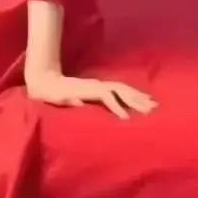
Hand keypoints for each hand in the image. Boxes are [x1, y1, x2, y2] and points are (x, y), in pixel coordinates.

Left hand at [25, 70, 157, 119]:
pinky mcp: (98, 88)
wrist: (44, 79)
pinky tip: (141, 99)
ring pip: (123, 89)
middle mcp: (96, 85)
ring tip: (153, 104)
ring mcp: (98, 85)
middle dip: (136, 100)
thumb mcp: (55, 97)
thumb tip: (78, 102)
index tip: (126, 119)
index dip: (116, 106)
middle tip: (151, 111)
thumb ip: (67, 99)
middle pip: (120, 90)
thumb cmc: (49, 92)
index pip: (106, 96)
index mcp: (87, 89)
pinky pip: (120, 90)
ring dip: (138, 96)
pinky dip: (132, 94)